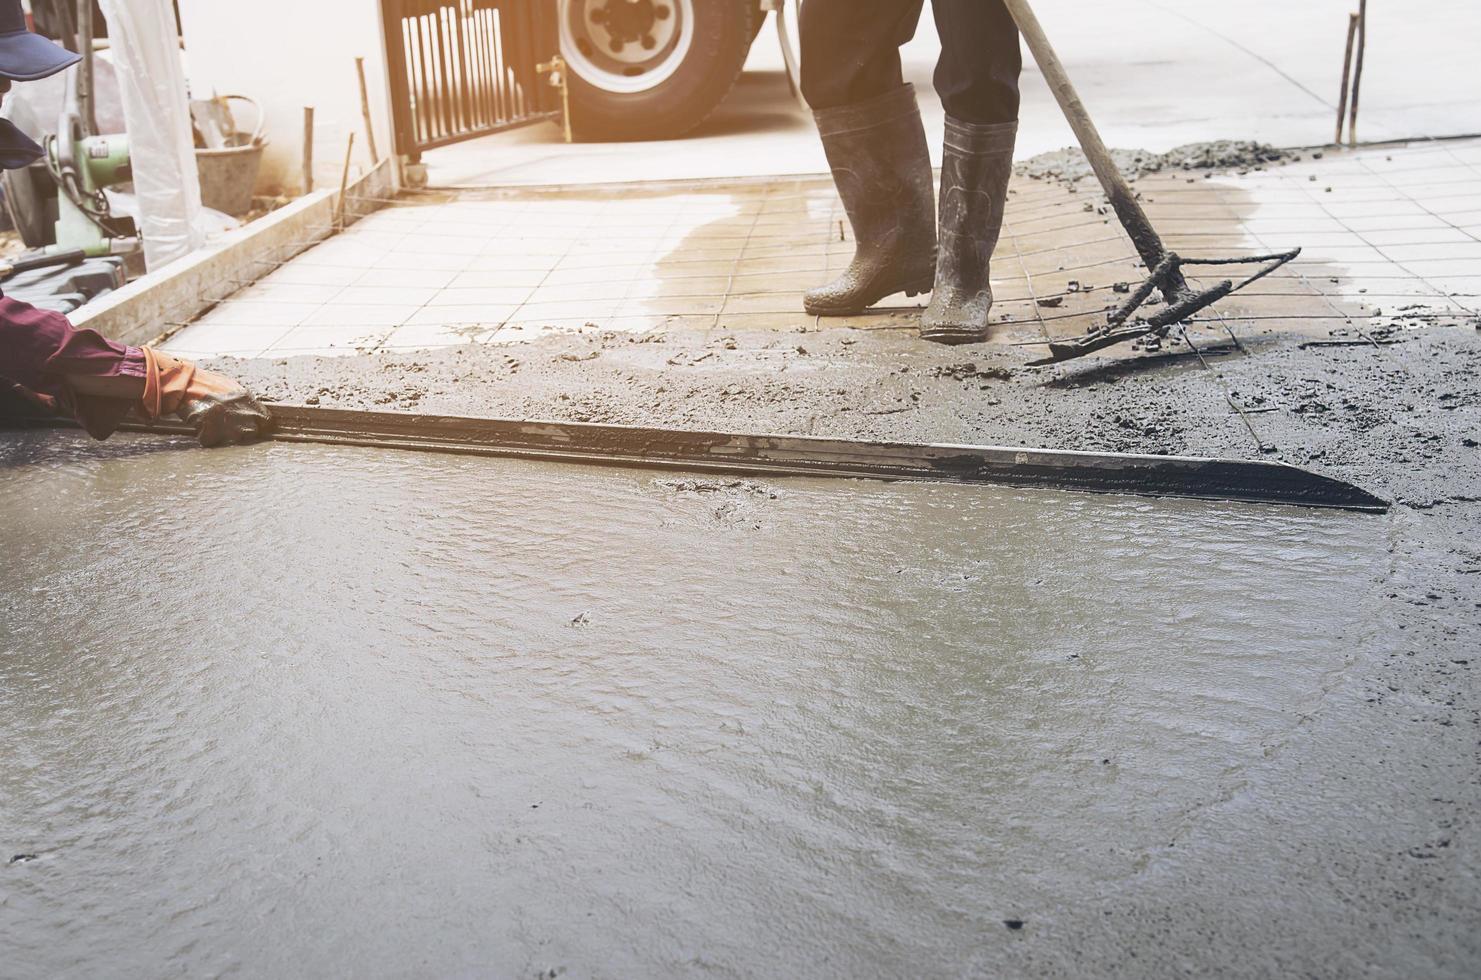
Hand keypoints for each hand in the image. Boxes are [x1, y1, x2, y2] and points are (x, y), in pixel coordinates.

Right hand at [138, 347, 271, 446]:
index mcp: (248, 400)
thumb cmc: (205, 382)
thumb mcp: (230, 386)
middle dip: (243, 431)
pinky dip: (207, 436)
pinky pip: (213, 441)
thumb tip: (252, 408)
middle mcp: (242, 414)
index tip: (253, 425)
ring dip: (225, 435)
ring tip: (213, 424)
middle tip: (228, 424)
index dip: (259, 424)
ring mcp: (228, 426)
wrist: (183, 384)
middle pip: (252, 432)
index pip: (266, 421)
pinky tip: (201, 426)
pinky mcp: (212, 434)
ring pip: (235, 439)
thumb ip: (244, 399)